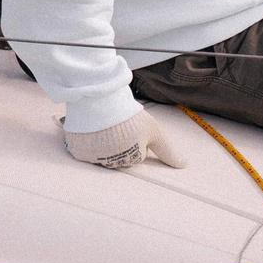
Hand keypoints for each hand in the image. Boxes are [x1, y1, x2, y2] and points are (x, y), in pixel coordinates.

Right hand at [64, 110, 187, 170]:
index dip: (133, 141)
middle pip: (117, 158)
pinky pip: (82, 153)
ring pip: (100, 156)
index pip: (135, 157)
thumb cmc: (129, 114)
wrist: (100, 97)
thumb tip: (183, 165)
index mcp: (133, 158)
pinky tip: (89, 131)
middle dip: (117, 145)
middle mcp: (114, 162)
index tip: (129, 128)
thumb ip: (167, 151)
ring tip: (102, 127)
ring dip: (100, 144)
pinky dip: (84, 144)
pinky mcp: (79, 152)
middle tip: (115, 127)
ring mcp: (96, 158)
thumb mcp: (153, 130)